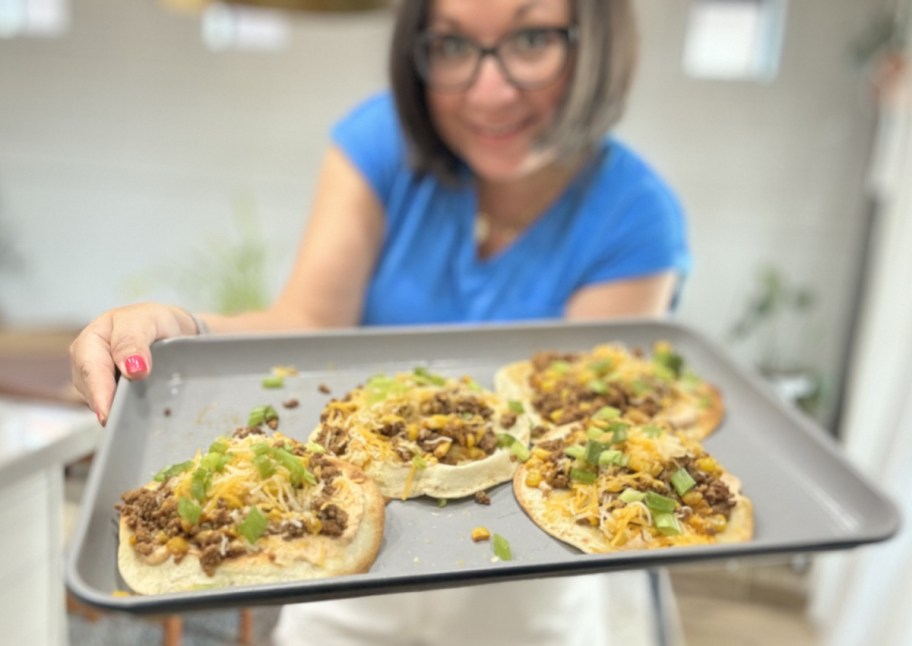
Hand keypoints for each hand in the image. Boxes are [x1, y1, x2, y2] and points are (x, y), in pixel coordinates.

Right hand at [69, 303, 198, 425]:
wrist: (169, 330)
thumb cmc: (153, 321)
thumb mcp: (146, 321)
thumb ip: (134, 341)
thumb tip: (132, 369)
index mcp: (91, 340)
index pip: (91, 369)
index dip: (99, 392)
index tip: (107, 413)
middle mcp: (88, 363)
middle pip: (92, 390)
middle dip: (106, 406)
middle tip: (121, 425)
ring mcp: (98, 381)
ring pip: (102, 401)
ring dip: (116, 410)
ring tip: (131, 420)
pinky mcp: (112, 394)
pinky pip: (114, 405)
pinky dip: (123, 411)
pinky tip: (134, 416)